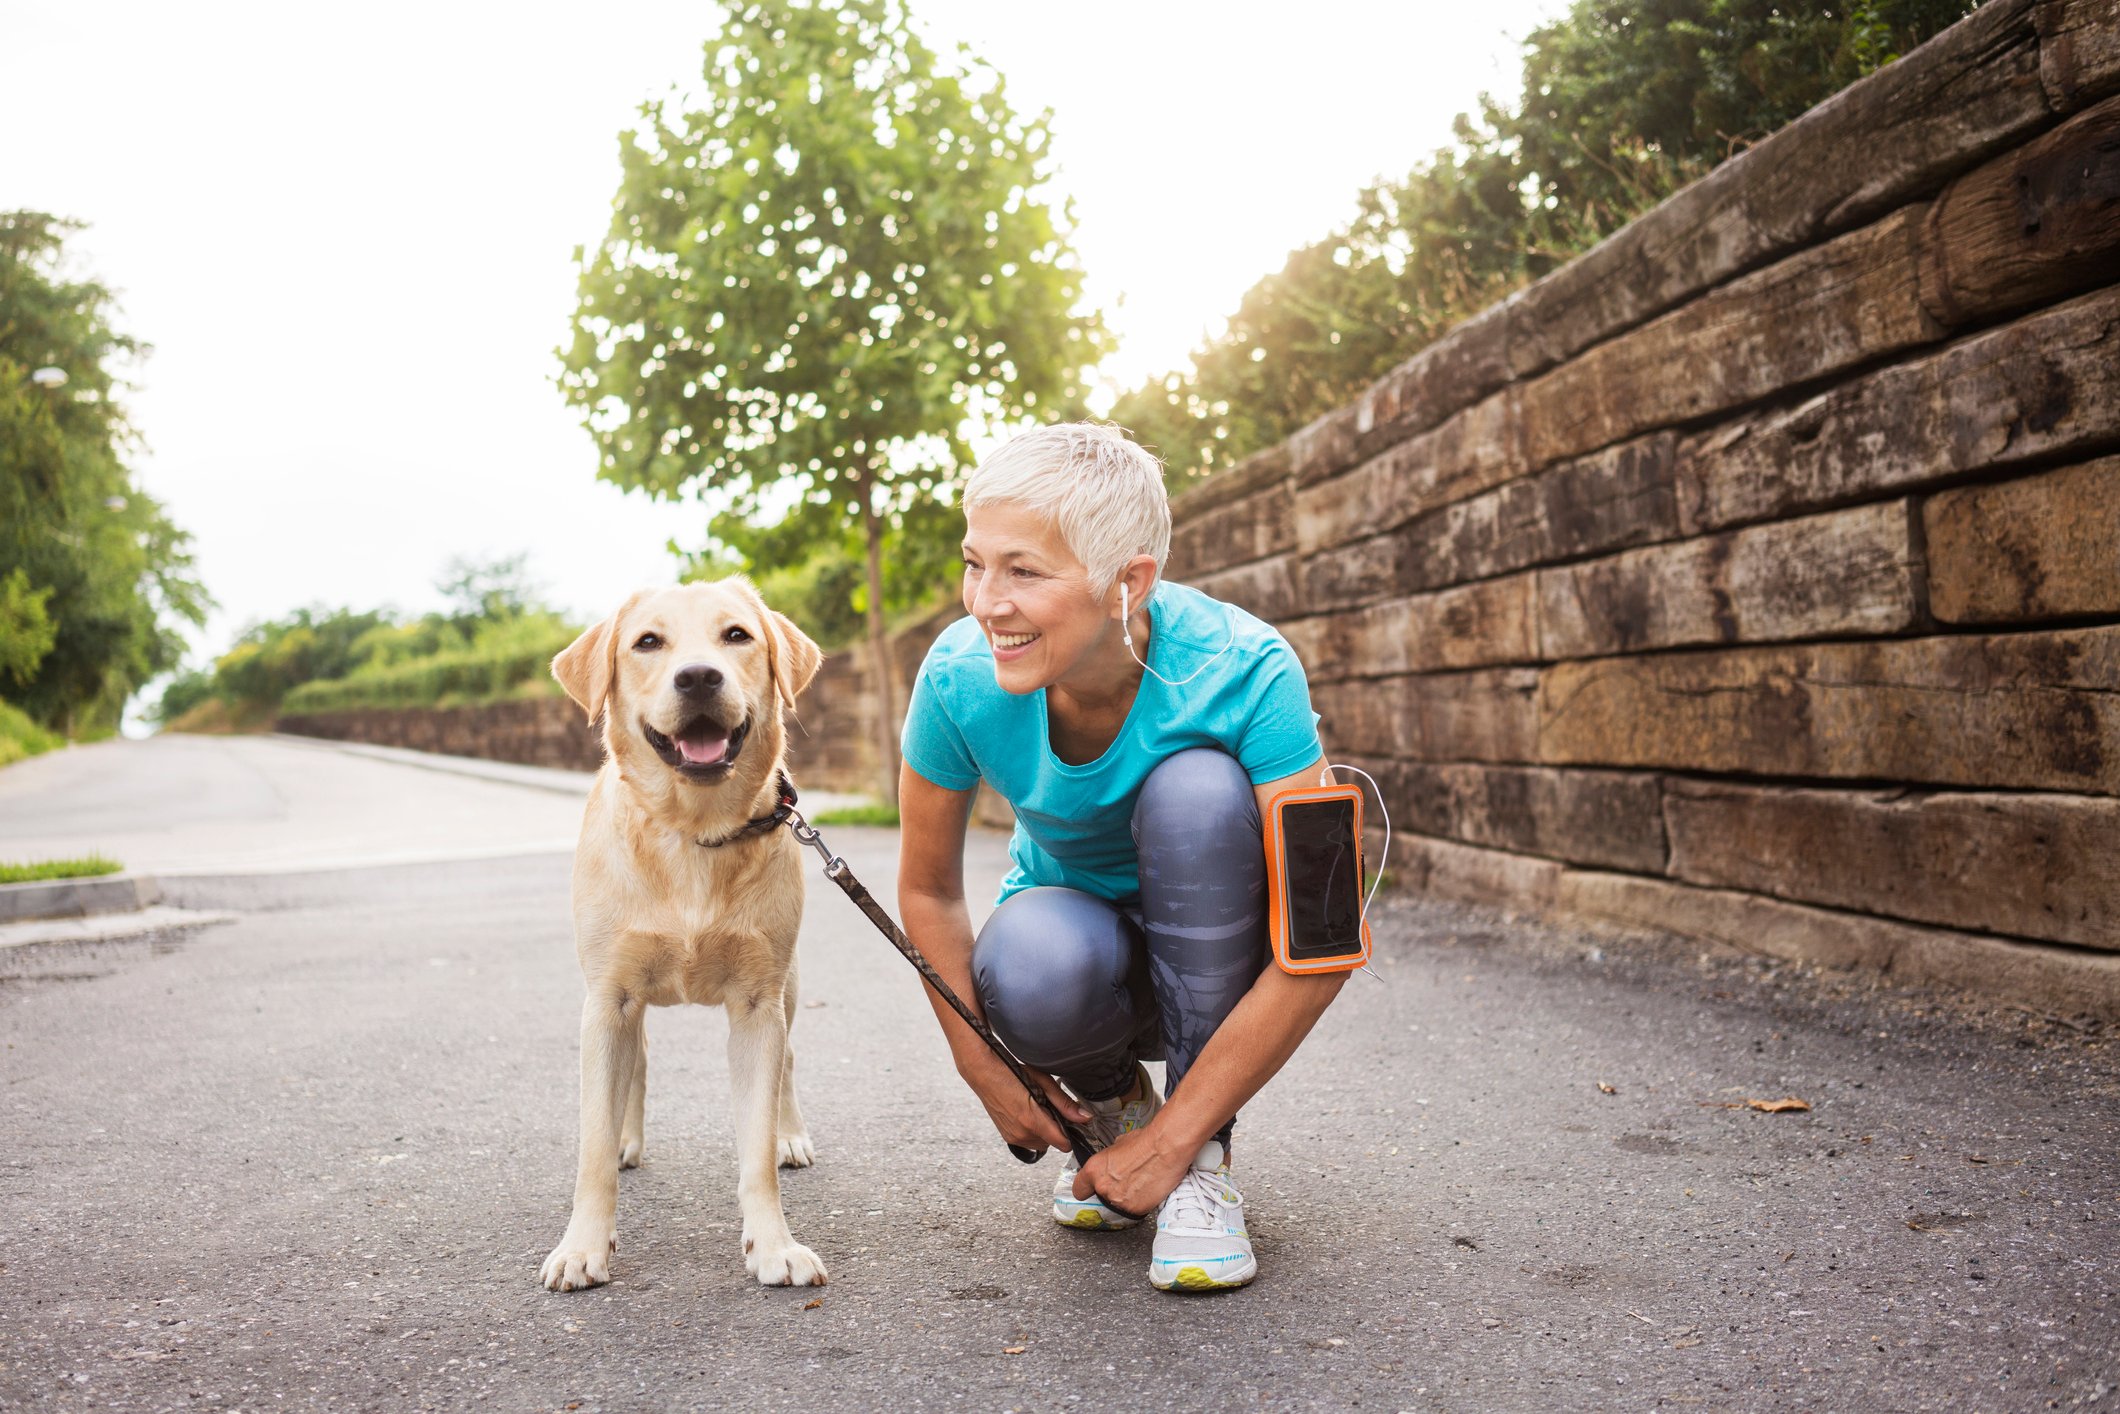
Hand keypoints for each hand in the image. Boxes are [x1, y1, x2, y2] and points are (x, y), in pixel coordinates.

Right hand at [955, 1042, 1089, 1155]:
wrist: (983, 1073)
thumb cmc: (1010, 1072)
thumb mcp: (1042, 1082)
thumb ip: (1065, 1104)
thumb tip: (1085, 1117)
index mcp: (1032, 1121)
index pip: (1063, 1143)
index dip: (1071, 1133)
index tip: (1071, 1120)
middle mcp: (1021, 1134)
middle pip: (1052, 1143)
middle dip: (1055, 1128)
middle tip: (1048, 1106)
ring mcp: (1013, 1137)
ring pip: (1040, 1143)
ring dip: (1043, 1131)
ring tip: (1035, 1107)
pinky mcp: (1007, 1136)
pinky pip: (1028, 1141)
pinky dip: (1032, 1130)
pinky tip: (1026, 1112)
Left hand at [1072, 1122, 1193, 1218]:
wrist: (1166, 1148)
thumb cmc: (1146, 1142)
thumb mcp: (1118, 1145)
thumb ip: (1109, 1159)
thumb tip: (1111, 1163)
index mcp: (1094, 1170)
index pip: (1079, 1189)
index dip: (1086, 1189)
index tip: (1090, 1189)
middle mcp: (1103, 1187)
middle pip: (1101, 1198)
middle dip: (1111, 1191)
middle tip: (1126, 1181)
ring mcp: (1119, 1201)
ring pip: (1118, 1205)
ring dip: (1127, 1197)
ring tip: (1141, 1182)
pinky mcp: (1136, 1209)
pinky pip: (1135, 1209)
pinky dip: (1141, 1202)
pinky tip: (1148, 1188)